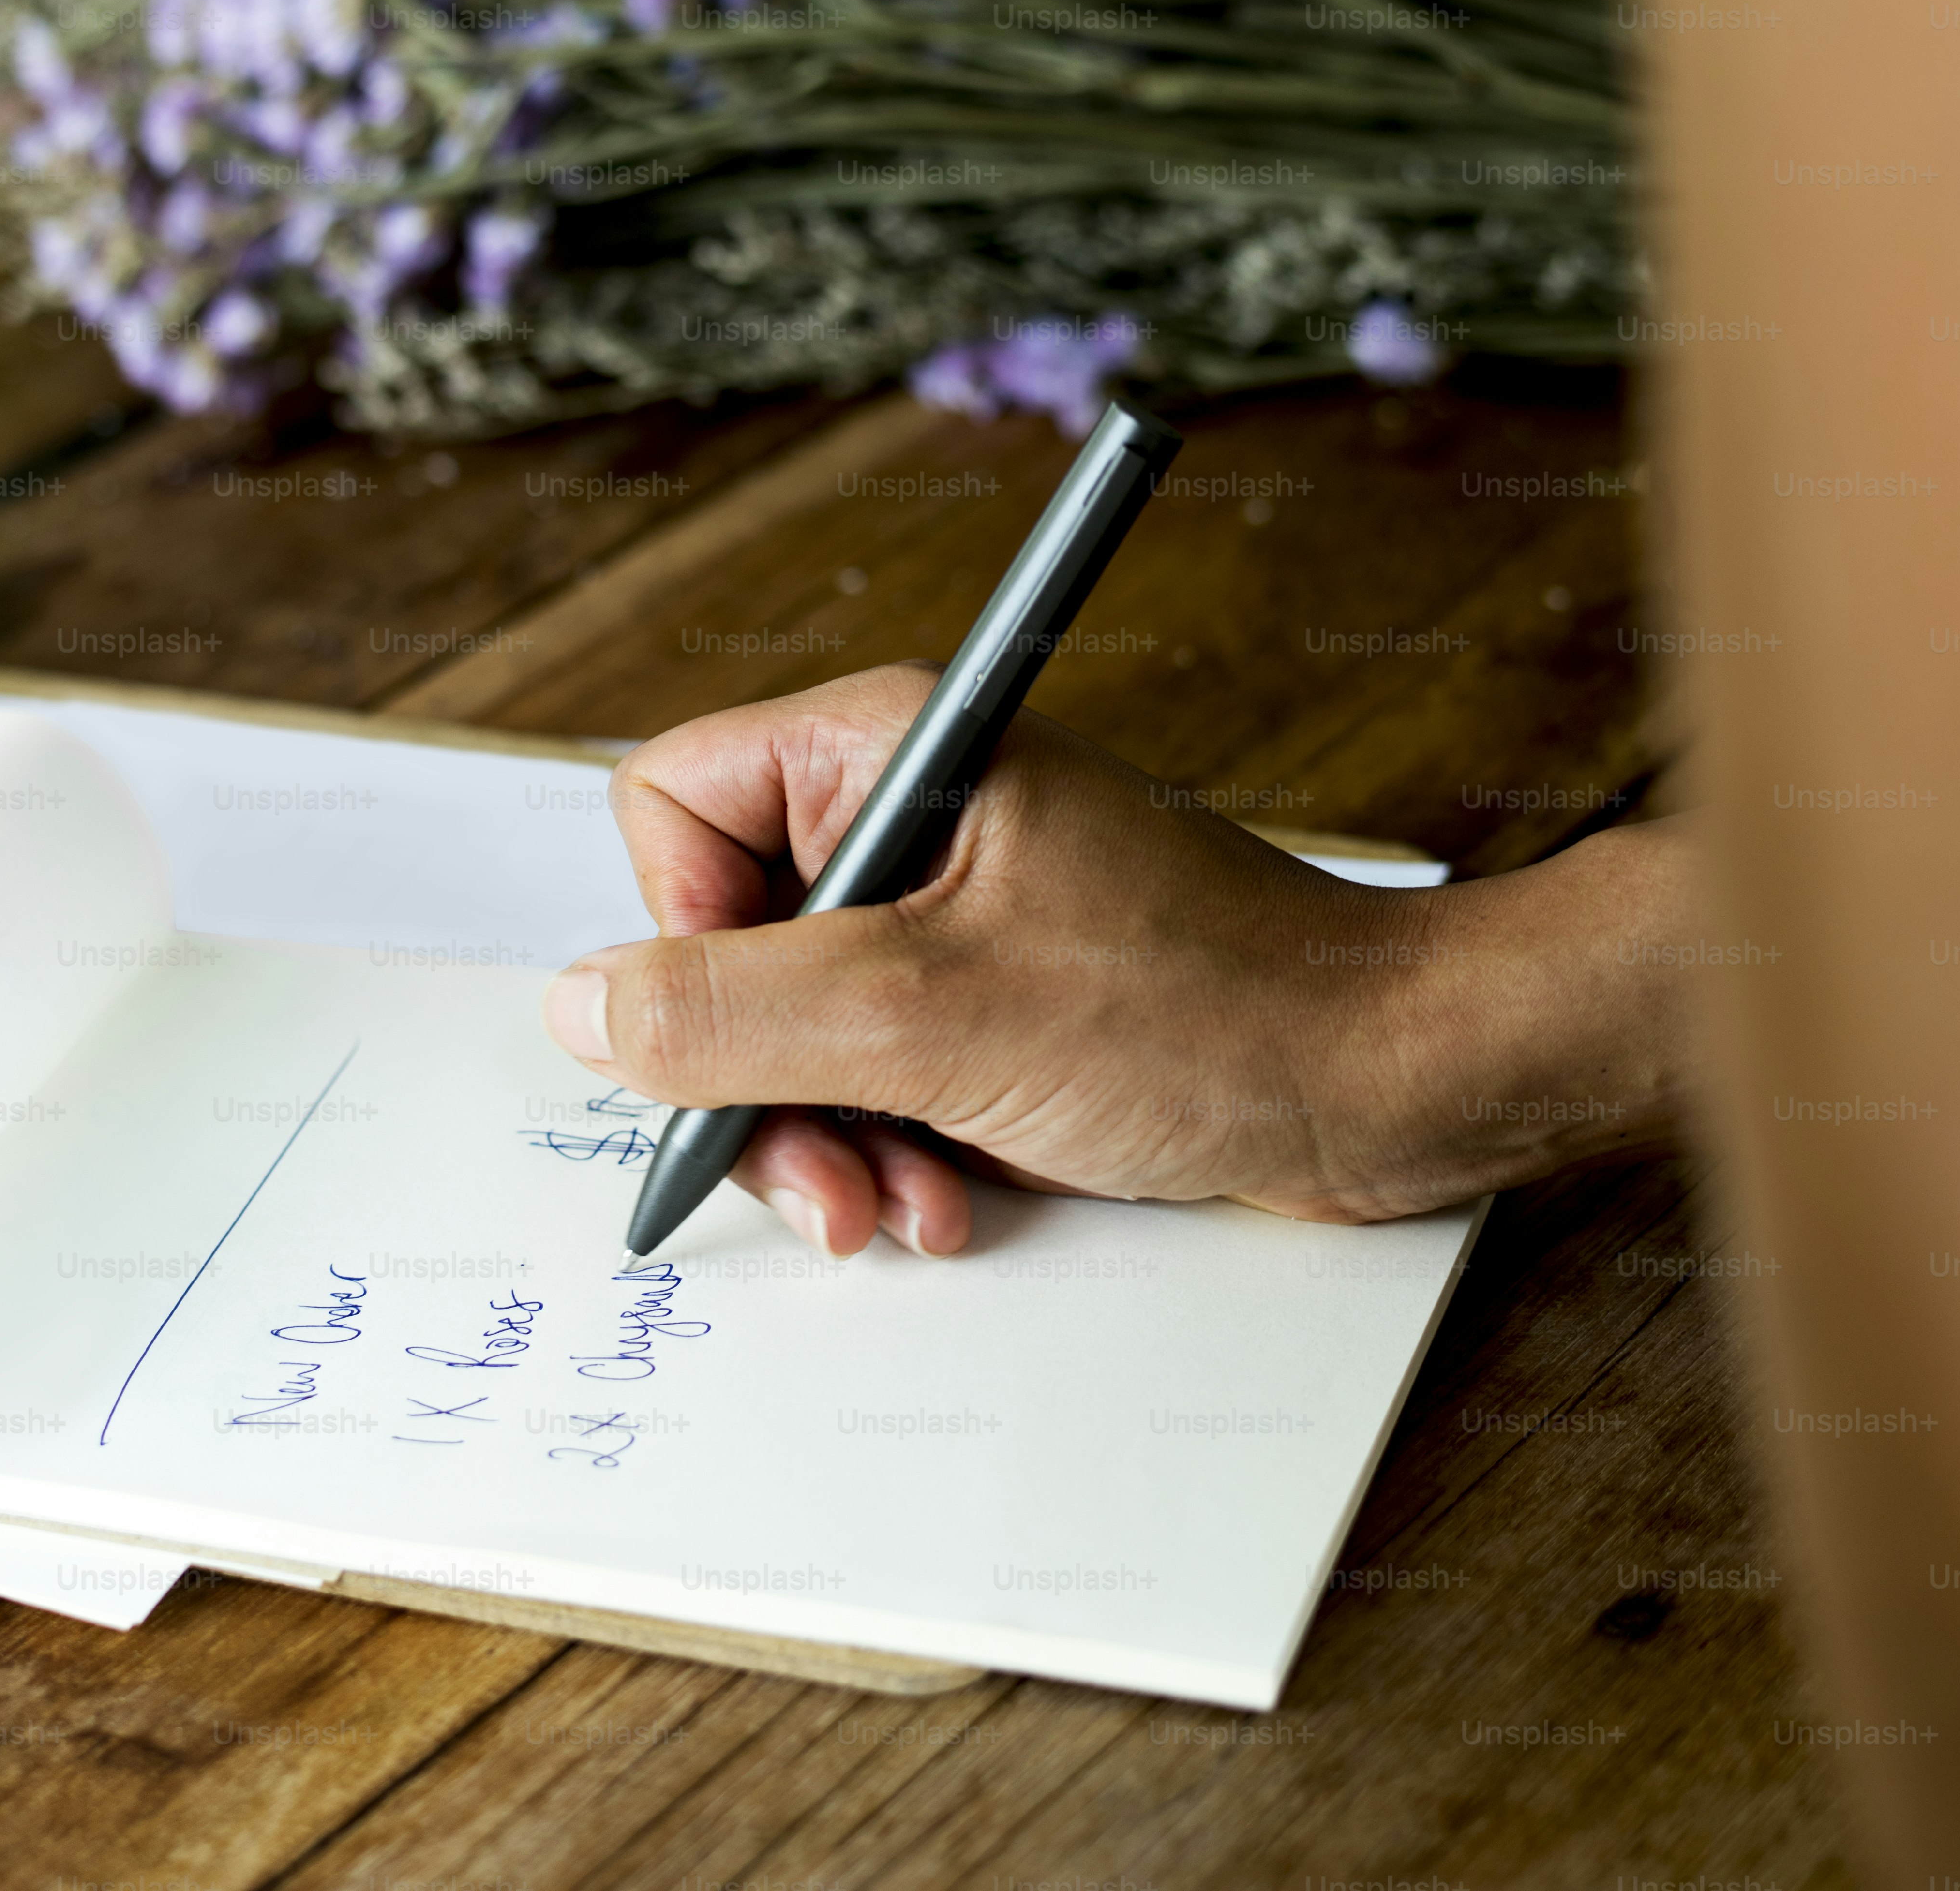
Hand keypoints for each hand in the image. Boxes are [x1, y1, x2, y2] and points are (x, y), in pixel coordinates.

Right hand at [541, 665, 1693, 1258]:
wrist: (1380, 1083)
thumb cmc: (1201, 1010)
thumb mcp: (931, 1016)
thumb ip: (736, 1010)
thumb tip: (579, 1006)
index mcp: (887, 751)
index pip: (671, 807)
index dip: (682, 934)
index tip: (758, 1025)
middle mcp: (907, 816)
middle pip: (721, 942)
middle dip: (762, 1082)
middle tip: (826, 1178)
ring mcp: (949, 913)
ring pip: (790, 1033)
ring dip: (832, 1140)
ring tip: (905, 1207)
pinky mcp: (990, 999)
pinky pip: (872, 1077)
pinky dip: (896, 1150)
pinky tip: (954, 1202)